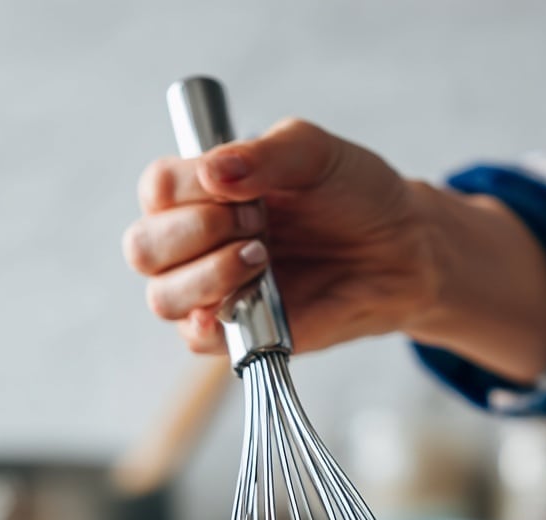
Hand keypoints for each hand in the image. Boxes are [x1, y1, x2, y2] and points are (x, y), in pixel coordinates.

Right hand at [122, 119, 545, 380]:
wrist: (402, 251)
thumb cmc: (356, 196)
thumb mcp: (316, 153)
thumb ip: (266, 154)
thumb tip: (215, 172)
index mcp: (204, 191)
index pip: (157, 189)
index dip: (189, 188)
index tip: (245, 188)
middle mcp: (197, 243)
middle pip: (143, 247)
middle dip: (194, 233)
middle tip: (257, 225)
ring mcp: (214, 292)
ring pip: (163, 297)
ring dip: (207, 275)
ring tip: (263, 258)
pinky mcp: (240, 333)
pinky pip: (197, 340)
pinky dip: (213, 321)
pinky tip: (249, 297)